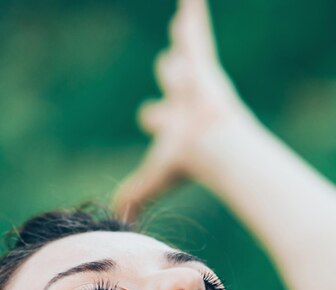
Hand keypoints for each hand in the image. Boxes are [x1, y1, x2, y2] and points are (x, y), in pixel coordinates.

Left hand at [114, 0, 247, 221]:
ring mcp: (196, 83)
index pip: (160, 118)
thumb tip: (122, 221)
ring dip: (185, 43)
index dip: (155, 118)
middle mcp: (187, 102)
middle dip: (173, 77)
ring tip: (182, 23)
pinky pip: (197, 31)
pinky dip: (193, 12)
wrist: (212, 143)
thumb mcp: (153, 178)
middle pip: (174, 85)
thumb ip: (137, 195)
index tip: (151, 116)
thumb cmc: (185, 162)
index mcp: (176, 127)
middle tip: (171, 68)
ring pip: (186, 58)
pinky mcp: (203, 64)